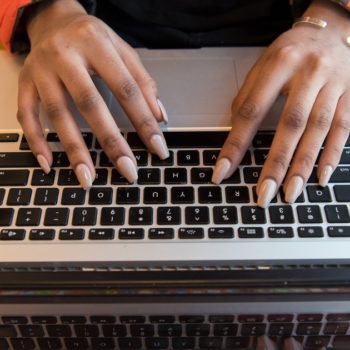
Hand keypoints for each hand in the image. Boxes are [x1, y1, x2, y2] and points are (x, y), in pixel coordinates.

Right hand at [17, 0, 168, 188]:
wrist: (53, 19)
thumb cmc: (92, 38)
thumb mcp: (123, 50)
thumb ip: (143, 81)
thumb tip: (160, 116)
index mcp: (96, 43)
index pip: (126, 88)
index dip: (144, 121)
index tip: (158, 148)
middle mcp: (66, 55)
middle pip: (90, 104)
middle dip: (111, 141)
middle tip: (127, 170)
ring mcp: (41, 70)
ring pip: (57, 113)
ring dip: (74, 149)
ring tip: (88, 178)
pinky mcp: (25, 82)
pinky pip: (26, 114)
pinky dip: (36, 140)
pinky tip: (49, 163)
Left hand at [212, 0, 349, 206]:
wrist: (336, 27)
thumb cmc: (293, 49)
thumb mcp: (264, 63)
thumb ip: (248, 96)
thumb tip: (235, 133)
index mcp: (280, 63)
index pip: (252, 110)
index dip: (236, 144)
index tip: (223, 171)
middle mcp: (309, 73)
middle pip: (291, 124)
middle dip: (276, 163)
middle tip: (263, 193)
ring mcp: (334, 85)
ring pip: (319, 130)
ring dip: (304, 165)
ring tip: (290, 193)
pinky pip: (343, 128)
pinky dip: (332, 154)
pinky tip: (321, 177)